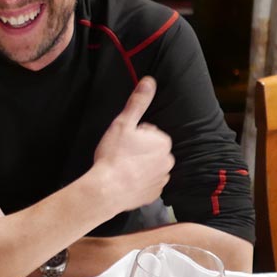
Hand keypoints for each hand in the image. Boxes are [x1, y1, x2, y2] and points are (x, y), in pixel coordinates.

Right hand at [93, 76, 173, 211]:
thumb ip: (137, 103)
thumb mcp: (123, 123)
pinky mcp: (154, 195)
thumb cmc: (114, 155)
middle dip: (138, 151)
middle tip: (120, 154)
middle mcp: (168, 160)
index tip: (122, 142)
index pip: (149, 132)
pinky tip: (125, 181)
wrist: (107, 188)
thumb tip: (149, 82)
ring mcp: (162, 179)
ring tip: (121, 168)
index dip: (133, 135)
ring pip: (150, 167)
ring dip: (139, 167)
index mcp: (163, 142)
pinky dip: (138, 183)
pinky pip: (147, 184)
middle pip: (151, 150)